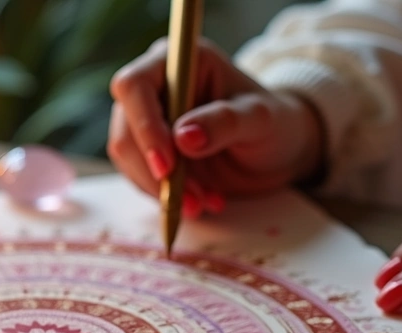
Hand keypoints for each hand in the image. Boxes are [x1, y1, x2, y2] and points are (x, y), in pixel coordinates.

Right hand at [107, 38, 322, 216]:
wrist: (276, 150)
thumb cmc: (274, 123)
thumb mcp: (259, 120)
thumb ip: (224, 122)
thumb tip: (183, 137)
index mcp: (181, 61)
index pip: (135, 86)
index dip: (144, 126)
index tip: (167, 166)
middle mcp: (156, 85)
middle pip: (125, 127)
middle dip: (153, 170)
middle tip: (189, 199)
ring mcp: (148, 119)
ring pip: (128, 157)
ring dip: (160, 189)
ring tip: (202, 203)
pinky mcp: (149, 150)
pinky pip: (140, 176)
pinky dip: (165, 196)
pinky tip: (199, 201)